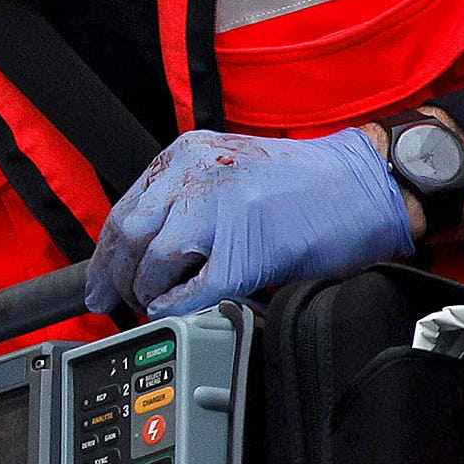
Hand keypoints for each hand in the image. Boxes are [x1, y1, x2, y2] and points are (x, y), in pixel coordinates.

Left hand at [86, 128, 411, 320]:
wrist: (365, 184)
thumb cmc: (302, 184)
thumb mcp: (226, 170)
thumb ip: (182, 197)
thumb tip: (140, 249)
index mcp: (186, 155)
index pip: (125, 210)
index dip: (106, 254)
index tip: (98, 280)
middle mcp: (197, 176)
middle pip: (130, 236)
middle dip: (116, 278)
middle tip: (116, 301)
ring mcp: (220, 212)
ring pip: (154, 262)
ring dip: (148, 292)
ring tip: (154, 304)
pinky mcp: (247, 248)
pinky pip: (194, 288)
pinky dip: (178, 305)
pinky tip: (178, 309)